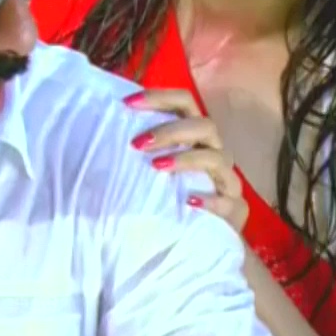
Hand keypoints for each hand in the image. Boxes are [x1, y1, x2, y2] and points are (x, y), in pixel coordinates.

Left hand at [124, 88, 247, 232]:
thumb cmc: (173, 197)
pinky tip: (189, 202)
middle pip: (205, 125)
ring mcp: (228, 181)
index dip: (158, 97)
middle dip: (170, 131)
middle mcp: (215, 151)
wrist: (204, 238)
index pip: (184, 102)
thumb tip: (98, 133)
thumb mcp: (153, 170)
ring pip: (217, 158)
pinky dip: (209, 201)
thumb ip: (139, 150)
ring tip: (157, 167)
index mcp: (195, 136)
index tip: (127, 104)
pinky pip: (228, 202)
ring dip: (186, 159)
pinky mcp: (236, 210)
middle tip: (138, 144)